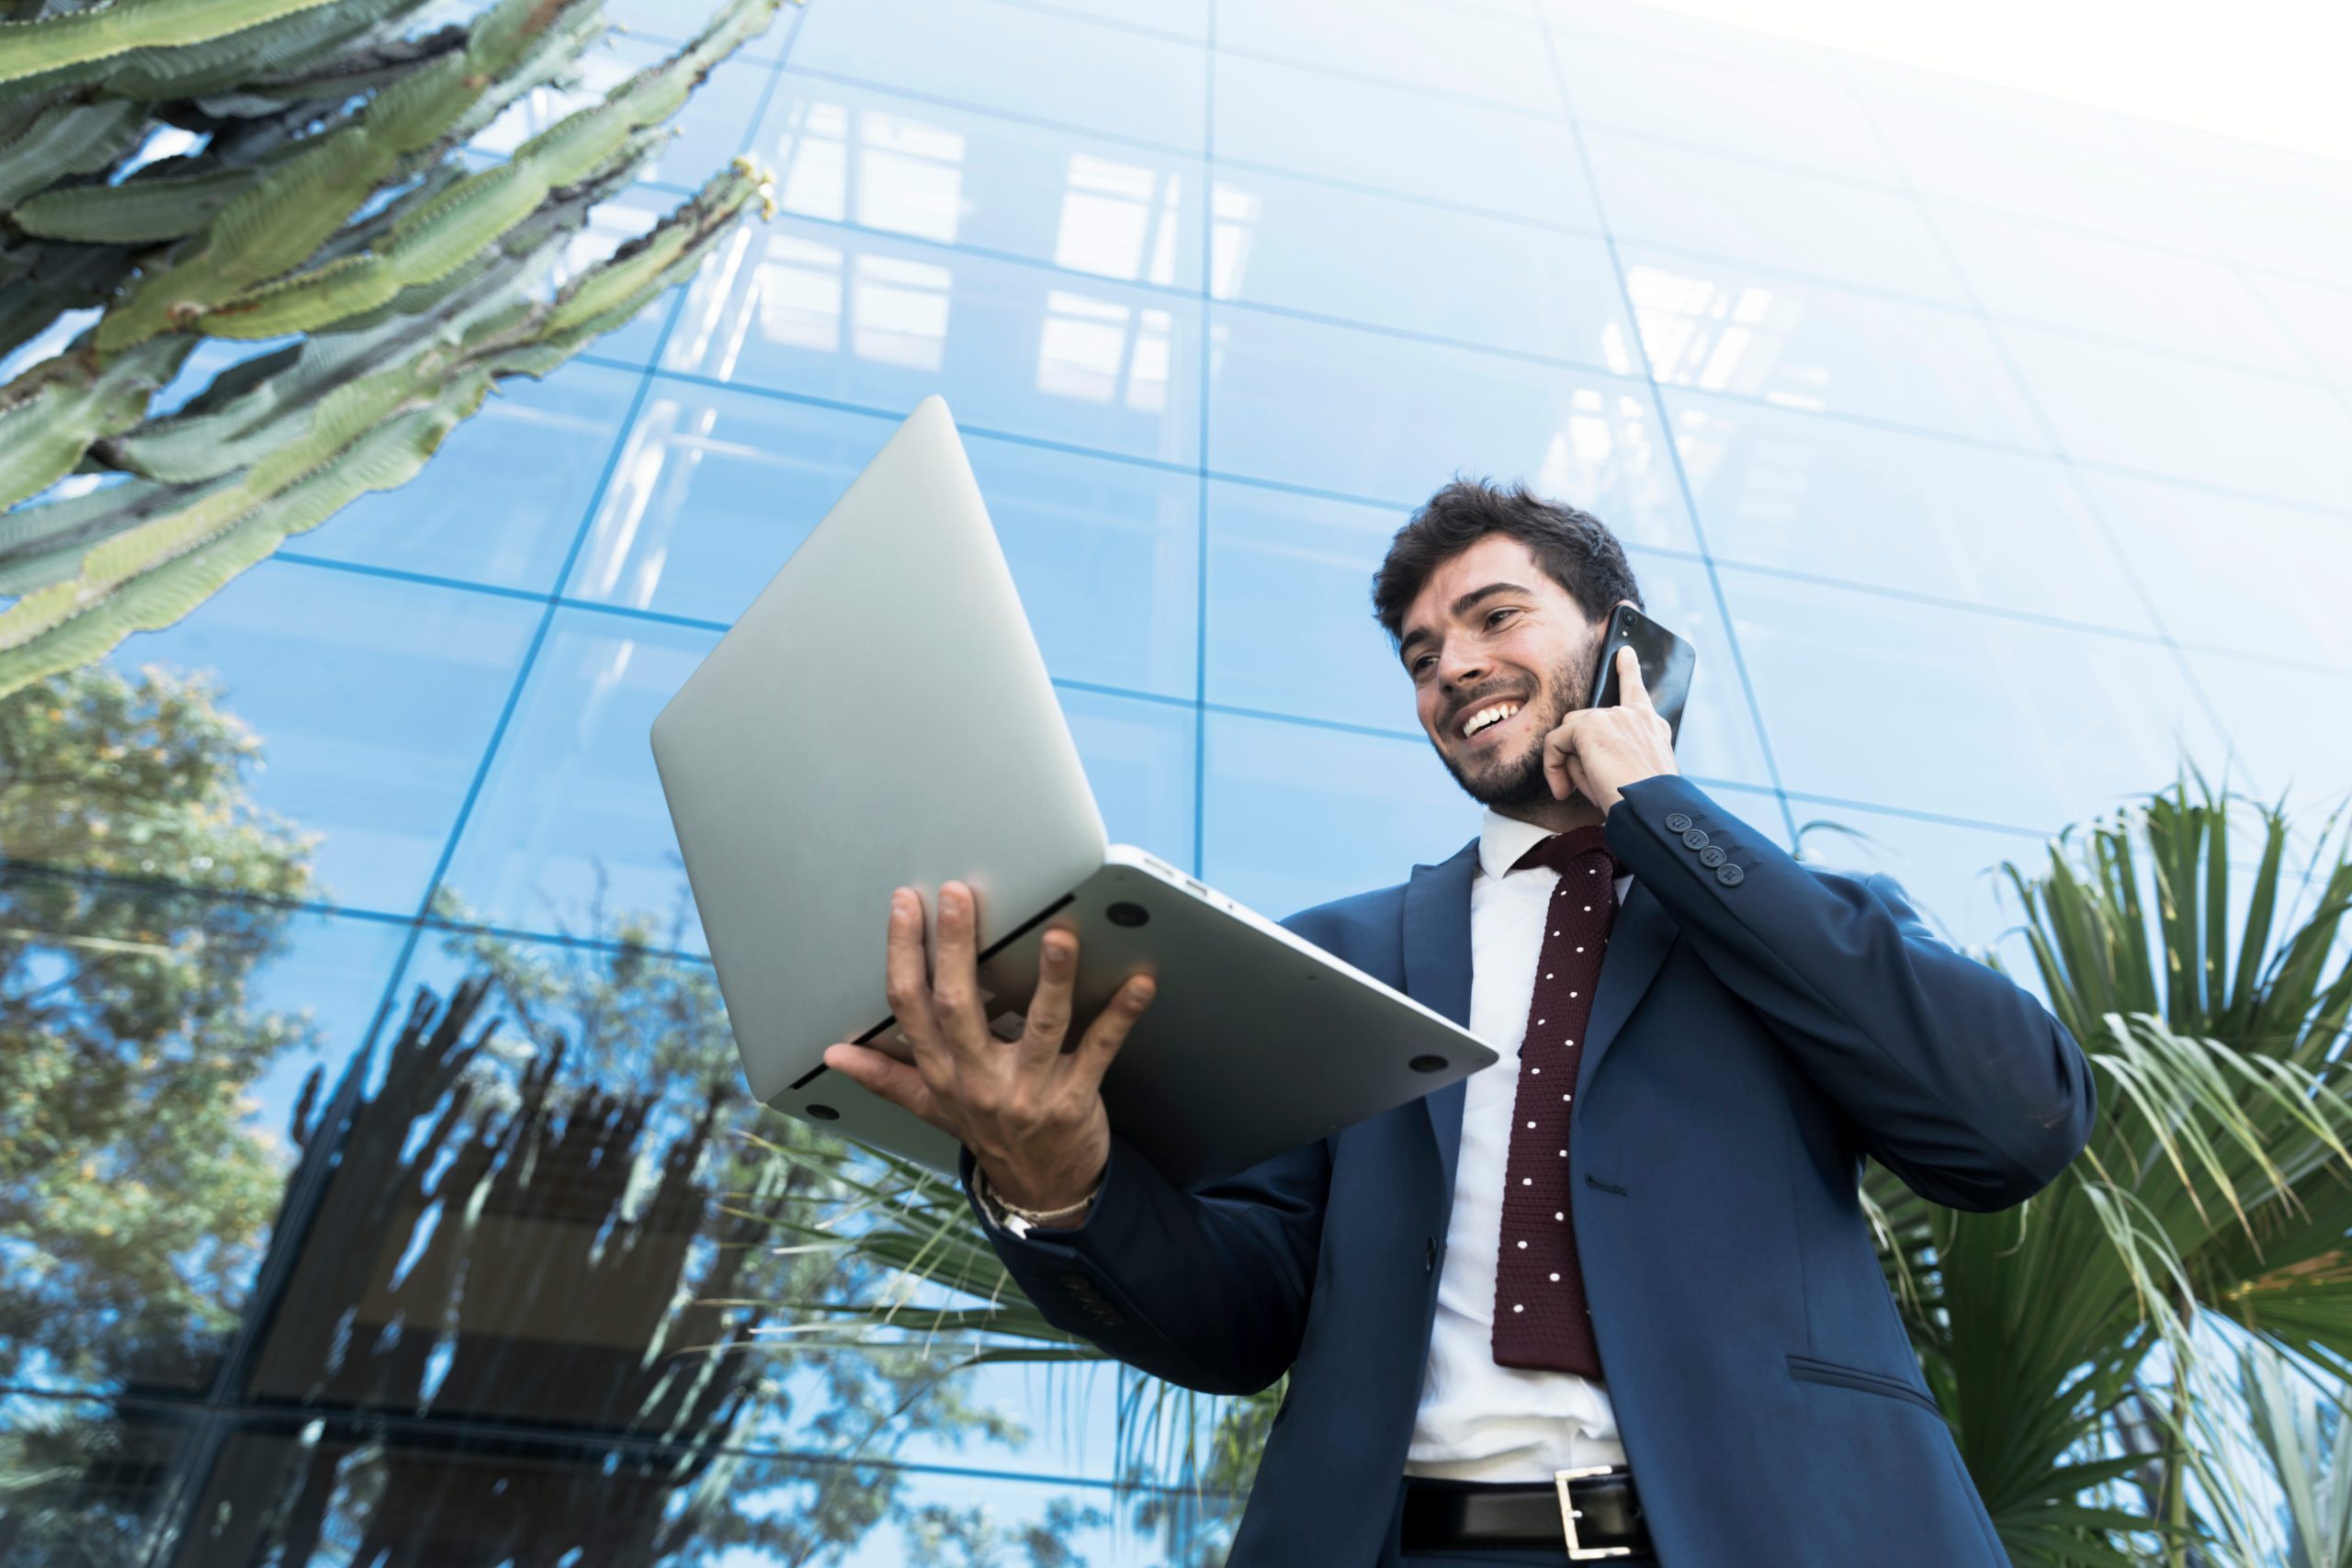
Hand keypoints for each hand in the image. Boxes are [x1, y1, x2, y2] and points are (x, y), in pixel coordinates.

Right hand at [821, 881, 1155, 1211]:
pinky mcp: (1075, 1099)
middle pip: (959, 1007)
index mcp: (942, 1073)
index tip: (905, 904)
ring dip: (1051, 979)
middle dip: (954, 948)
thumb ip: (887, 1076)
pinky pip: (1100, 1050)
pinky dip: (1121, 1015)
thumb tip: (835, 1053)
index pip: (910, 1007)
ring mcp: (1028, 1091)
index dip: (902, 953)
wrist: (1043, 1192)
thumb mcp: (933, 1107)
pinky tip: (1140, 983)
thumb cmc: (991, 1135)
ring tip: (1058, 935)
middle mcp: (978, 1081)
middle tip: (958, 896)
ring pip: (1039, 1027)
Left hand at [1542, 642, 1677, 815]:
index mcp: (1653, 729)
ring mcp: (1615, 716)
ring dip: (1569, 761)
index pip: (1637, 694)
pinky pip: (1556, 742)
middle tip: (1579, 785)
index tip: (1624, 655)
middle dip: (1579, 751)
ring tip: (1577, 789)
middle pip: (1588, 720)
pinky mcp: (1591, 725)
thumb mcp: (1630, 777)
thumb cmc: (1643, 804)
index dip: (1628, 671)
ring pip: (1571, 732)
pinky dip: (1552, 766)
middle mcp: (1637, 716)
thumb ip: (1605, 755)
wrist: (1652, 812)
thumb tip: (1571, 753)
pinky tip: (1562, 789)